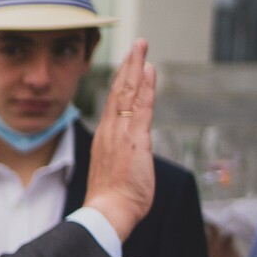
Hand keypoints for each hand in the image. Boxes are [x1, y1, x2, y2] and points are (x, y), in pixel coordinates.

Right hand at [82, 39, 157, 242]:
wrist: (106, 212)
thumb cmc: (111, 201)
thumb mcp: (115, 176)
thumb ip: (123, 163)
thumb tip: (129, 163)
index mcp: (106, 139)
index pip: (115, 105)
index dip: (123, 83)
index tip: (129, 66)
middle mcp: (111, 131)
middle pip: (120, 92)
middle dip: (129, 66)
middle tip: (137, 45)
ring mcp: (122, 133)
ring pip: (128, 93)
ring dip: (136, 67)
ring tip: (141, 47)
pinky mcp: (135, 139)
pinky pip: (141, 106)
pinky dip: (145, 86)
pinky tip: (150, 70)